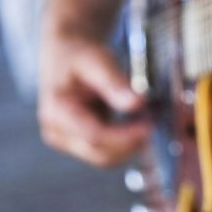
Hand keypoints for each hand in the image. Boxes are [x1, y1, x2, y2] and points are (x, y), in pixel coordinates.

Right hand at [38, 33, 149, 167]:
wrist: (67, 53)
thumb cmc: (80, 54)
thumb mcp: (97, 60)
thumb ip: (115, 83)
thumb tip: (138, 103)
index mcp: (57, 111)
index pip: (94, 136)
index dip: (125, 136)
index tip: (150, 124)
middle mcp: (57, 131)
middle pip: (99, 153)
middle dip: (130, 143)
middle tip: (154, 123)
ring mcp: (66, 140)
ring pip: (104, 158)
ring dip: (129, 146)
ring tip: (147, 122)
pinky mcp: (78, 142)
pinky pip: (106, 152)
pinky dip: (124, 143)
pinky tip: (138, 126)